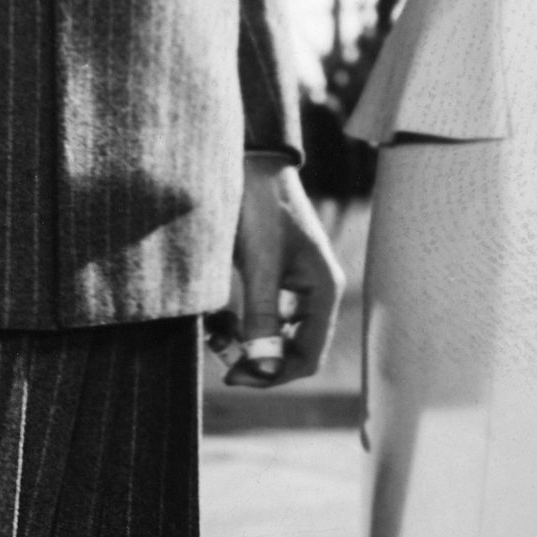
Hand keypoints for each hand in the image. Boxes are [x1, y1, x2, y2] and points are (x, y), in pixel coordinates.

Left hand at [211, 162, 343, 388]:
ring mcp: (295, 284)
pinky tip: (217, 314)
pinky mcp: (275, 275)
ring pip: (273, 333)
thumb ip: (263, 318)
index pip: (308, 357)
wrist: (250, 161)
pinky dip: (239, 321)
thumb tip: (265, 369)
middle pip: (291, 349)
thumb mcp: (259, 264)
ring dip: (244, 339)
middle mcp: (315, 292)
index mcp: (323, 290)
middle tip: (218, 349)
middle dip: (254, 356)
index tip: (233, 375)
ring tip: (213, 330)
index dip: (272, 374)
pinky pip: (261, 315)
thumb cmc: (260, 207)